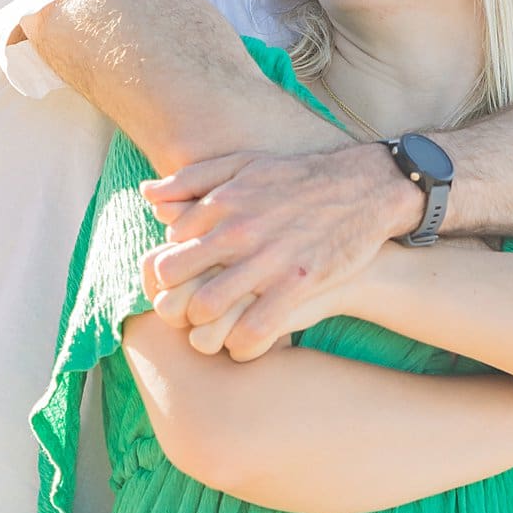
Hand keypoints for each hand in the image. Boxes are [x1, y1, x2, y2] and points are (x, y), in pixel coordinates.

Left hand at [139, 145, 419, 360]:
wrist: (363, 188)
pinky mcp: (299, 284)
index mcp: (220, 204)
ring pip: (206, 309)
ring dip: (203, 327)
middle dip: (174, 301)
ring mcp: (267, 259)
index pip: (167, 248)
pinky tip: (245, 345)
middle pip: (173, 279)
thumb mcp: (242, 165)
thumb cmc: (297, 179)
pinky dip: (241, 347)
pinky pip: (253, 331)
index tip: (183, 285)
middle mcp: (237, 231)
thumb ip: (192, 179)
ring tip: (215, 331)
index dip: (169, 273)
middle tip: (188, 313)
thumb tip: (148, 196)